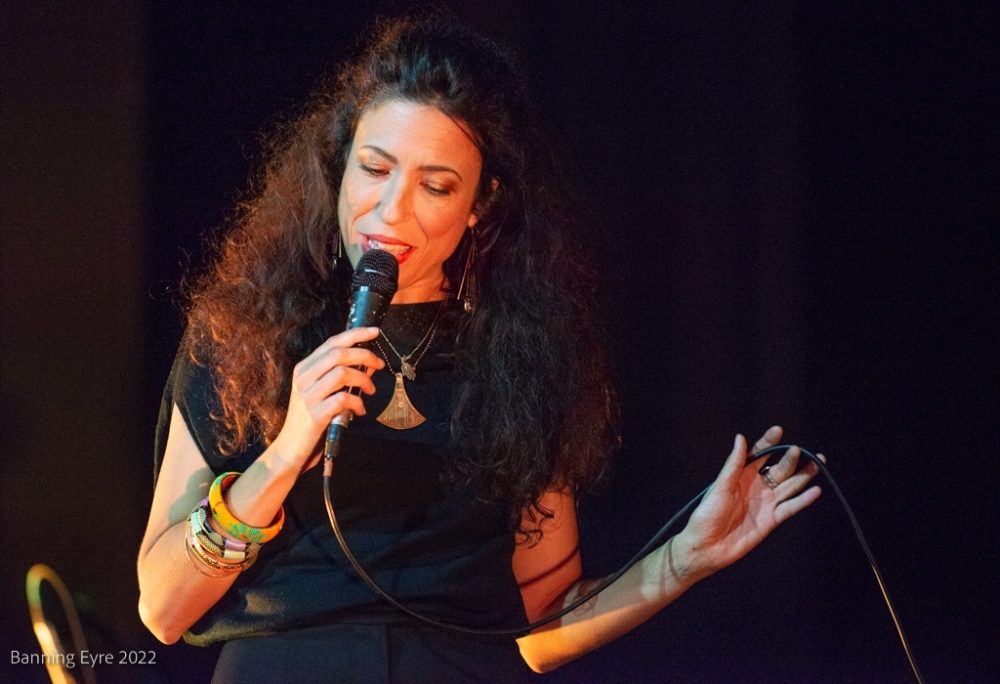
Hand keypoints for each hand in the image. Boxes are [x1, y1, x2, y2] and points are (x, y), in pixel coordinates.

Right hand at [270, 327, 384, 469]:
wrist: (290, 448)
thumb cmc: (310, 419)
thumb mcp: (321, 392)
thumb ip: (340, 376)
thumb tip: (369, 364)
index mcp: (304, 368)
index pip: (332, 343)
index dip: (356, 334)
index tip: (375, 332)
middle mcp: (303, 378)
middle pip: (338, 354)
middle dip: (365, 355)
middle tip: (379, 365)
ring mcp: (308, 395)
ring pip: (342, 373)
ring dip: (363, 380)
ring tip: (370, 391)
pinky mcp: (314, 414)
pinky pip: (343, 399)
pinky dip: (358, 403)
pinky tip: (360, 410)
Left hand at [673, 426, 822, 578]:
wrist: (707, 547)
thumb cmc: (707, 515)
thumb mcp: (720, 487)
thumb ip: (734, 464)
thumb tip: (740, 438)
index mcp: (741, 475)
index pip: (759, 454)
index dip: (769, 442)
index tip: (778, 430)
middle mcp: (757, 486)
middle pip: (779, 469)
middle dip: (790, 459)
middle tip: (799, 450)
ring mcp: (766, 503)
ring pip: (790, 486)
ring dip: (804, 475)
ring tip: (818, 463)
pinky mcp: (772, 520)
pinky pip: (791, 508)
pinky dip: (803, 500)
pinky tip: (815, 491)